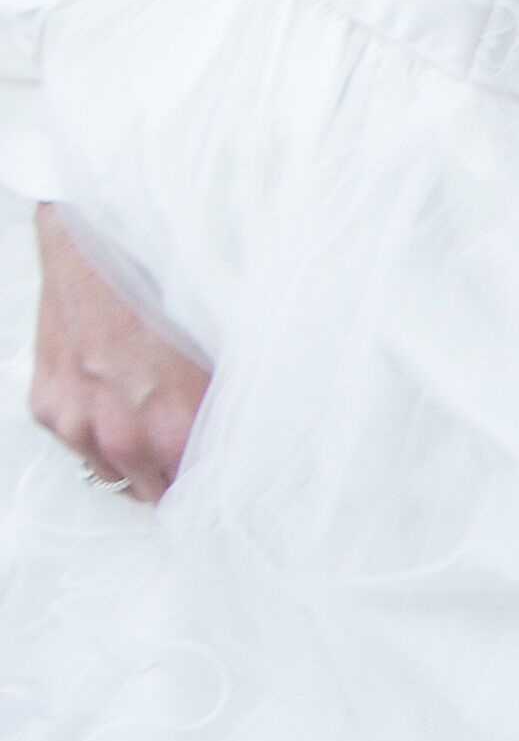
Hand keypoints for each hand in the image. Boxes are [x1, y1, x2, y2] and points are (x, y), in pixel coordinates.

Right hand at [29, 210, 205, 497]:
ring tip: (145, 421)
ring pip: (110, 474)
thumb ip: (226, 413)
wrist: (102, 248)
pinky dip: (94, 430)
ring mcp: (77, 425)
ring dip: (130, 459)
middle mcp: (122, 438)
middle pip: (153, 492)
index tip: (219, 474)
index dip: (211, 483)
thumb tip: (250, 444)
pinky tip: (111, 396)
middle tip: (184, 448)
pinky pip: (76, 443)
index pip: (198, 492)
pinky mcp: (46, 408)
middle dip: (171, 474)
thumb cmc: (169, 295)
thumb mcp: (221, 359)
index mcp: (175, 431)